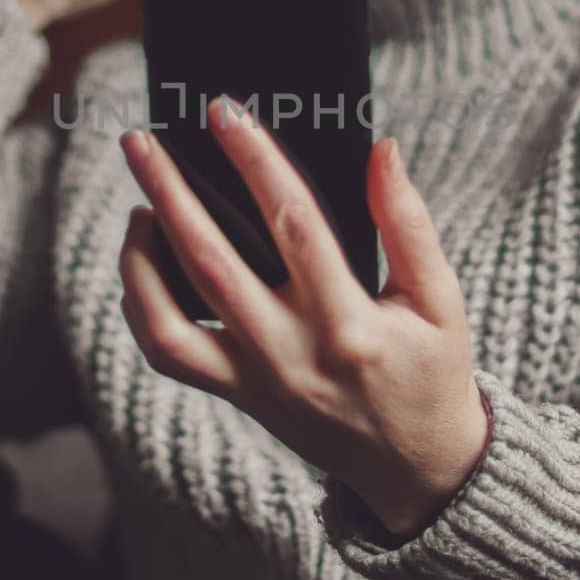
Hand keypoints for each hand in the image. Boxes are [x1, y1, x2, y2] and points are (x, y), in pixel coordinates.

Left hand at [115, 96, 490, 538]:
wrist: (418, 469)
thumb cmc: (433, 372)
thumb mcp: (441, 300)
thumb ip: (408, 223)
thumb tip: (381, 149)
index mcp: (351, 325)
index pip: (293, 224)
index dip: (255, 160)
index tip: (225, 110)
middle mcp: (293, 355)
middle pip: (211, 263)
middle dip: (169, 194)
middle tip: (141, 142)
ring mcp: (256, 382)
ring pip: (169, 322)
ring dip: (140, 257)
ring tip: (138, 204)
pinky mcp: (237, 396)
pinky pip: (169, 353)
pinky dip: (142, 305)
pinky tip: (146, 259)